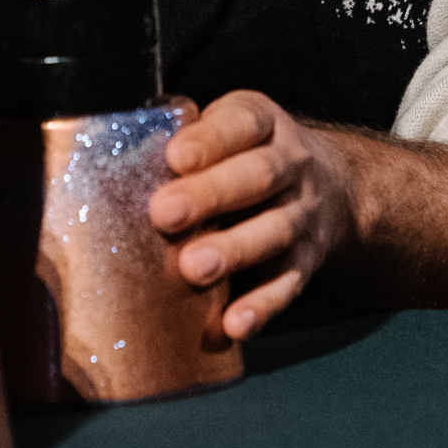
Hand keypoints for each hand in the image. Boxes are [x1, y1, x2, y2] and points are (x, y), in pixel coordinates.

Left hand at [147, 90, 358, 338]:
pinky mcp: (308, 260)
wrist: (333, 183)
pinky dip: (261, 306)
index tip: (174, 158)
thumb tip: (114, 160)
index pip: (243, 124)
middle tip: (164, 214)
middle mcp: (293, 164)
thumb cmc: (248, 155)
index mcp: (265, 124)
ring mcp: (304, 214)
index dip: (210, 140)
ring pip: (275, 231)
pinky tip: (233, 323)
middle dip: (211, 195)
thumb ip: (185, 140)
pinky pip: (288, 284)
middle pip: (258, 176)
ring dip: (234, 251)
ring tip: (192, 268)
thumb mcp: (226, 128)